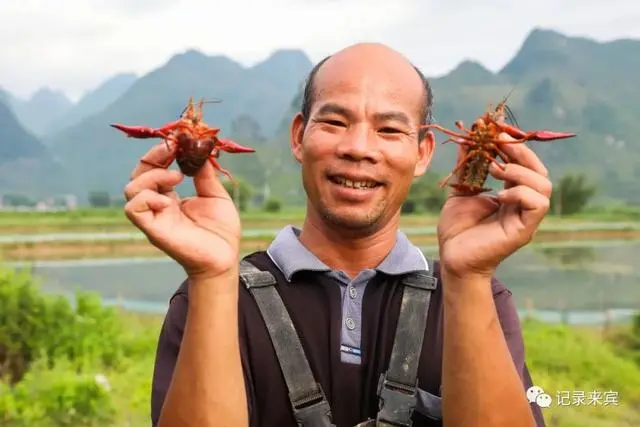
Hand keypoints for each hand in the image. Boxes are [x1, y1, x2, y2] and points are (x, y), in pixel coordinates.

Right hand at [123, 142, 240, 279]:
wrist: (225, 258)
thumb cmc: (221, 230)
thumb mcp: (216, 195)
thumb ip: (205, 175)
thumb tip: (199, 150)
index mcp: (170, 197)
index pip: (153, 169)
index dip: (160, 153)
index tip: (176, 142)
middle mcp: (158, 206)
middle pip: (137, 175)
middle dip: (152, 157)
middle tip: (172, 150)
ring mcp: (154, 217)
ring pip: (130, 190)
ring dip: (152, 177)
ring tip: (177, 178)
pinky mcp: (153, 230)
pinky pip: (133, 209)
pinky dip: (146, 197)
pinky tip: (168, 199)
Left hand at [437, 133, 551, 278]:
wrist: (452, 257)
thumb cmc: (457, 229)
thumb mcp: (461, 190)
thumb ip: (468, 166)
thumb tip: (469, 138)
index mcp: (511, 193)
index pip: (524, 163)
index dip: (513, 144)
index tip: (495, 129)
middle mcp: (523, 203)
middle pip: (539, 170)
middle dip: (521, 151)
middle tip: (498, 143)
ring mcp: (525, 217)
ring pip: (544, 185)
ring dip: (520, 171)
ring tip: (495, 169)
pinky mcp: (524, 230)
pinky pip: (537, 204)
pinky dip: (520, 193)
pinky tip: (499, 194)